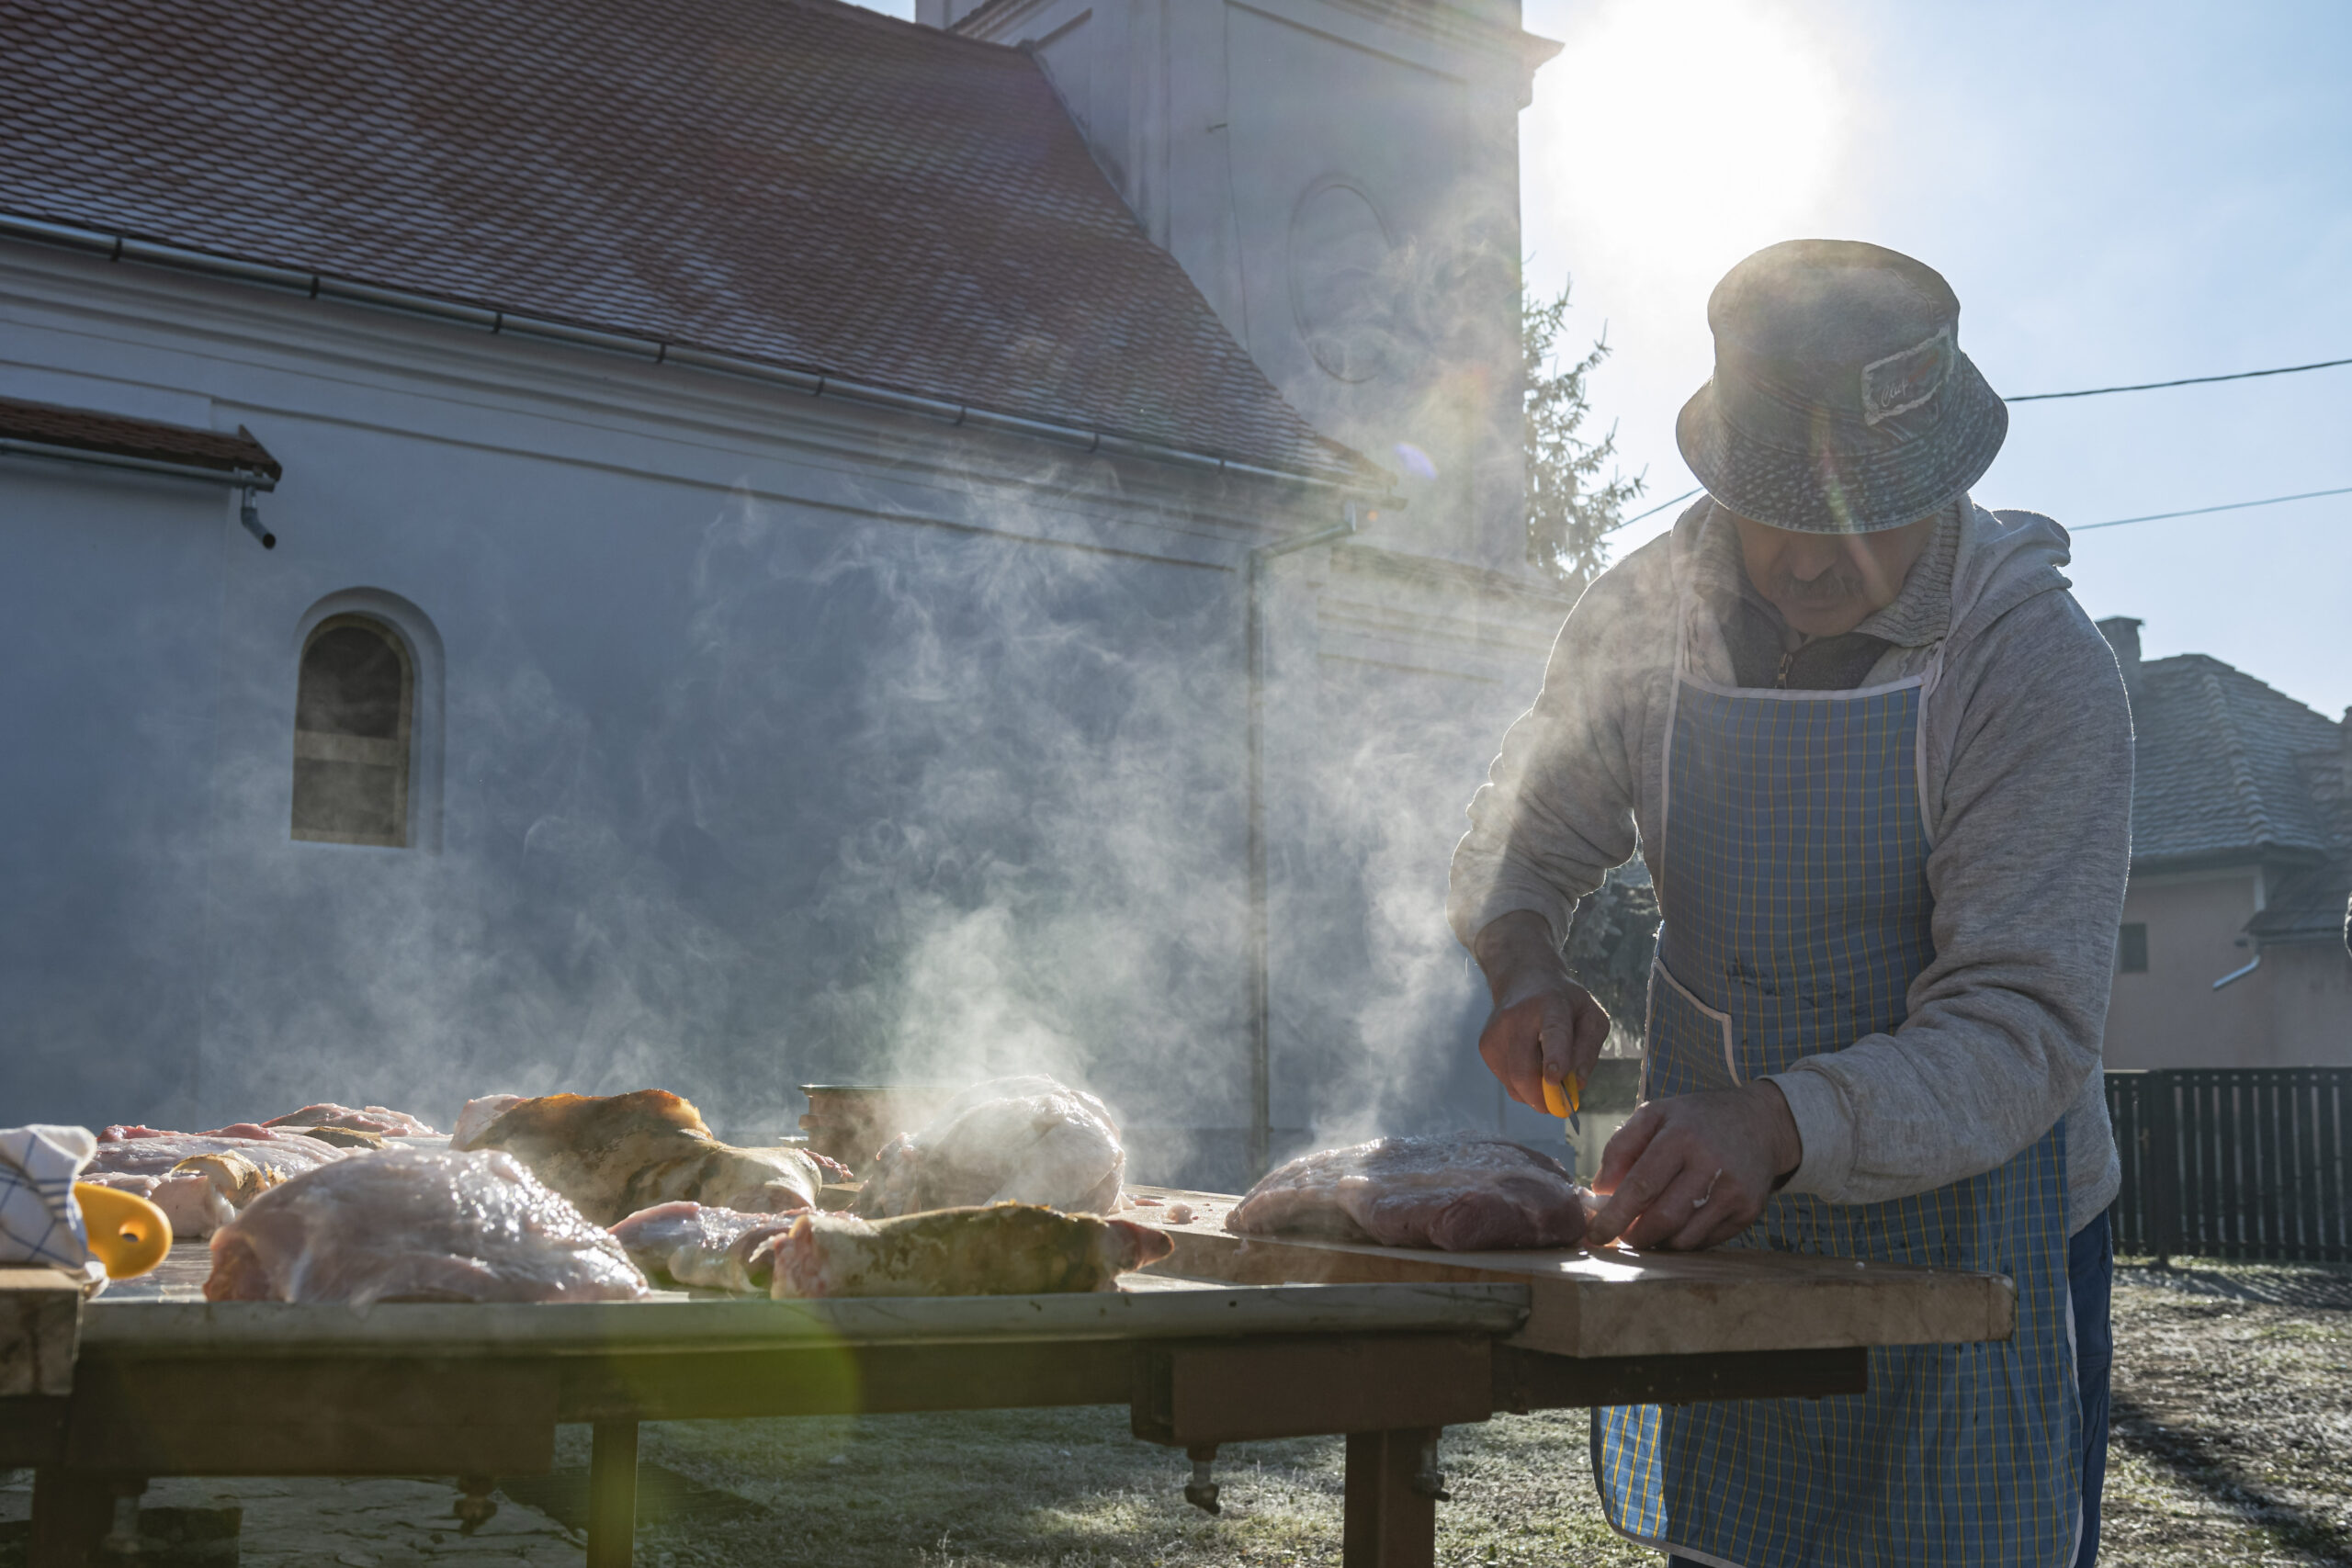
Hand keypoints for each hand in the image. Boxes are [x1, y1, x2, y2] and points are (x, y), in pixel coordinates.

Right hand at [1471, 911, 1610, 1111]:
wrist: (1524, 979)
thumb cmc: (1565, 1004)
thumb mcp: (1590, 1017)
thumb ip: (1588, 1050)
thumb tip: (1577, 1084)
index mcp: (1552, 1005)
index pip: (1553, 1033)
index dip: (1554, 1057)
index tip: (1555, 1079)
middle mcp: (1518, 1016)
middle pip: (1525, 1070)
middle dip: (1543, 1097)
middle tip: (1559, 1106)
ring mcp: (1497, 1031)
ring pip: (1515, 1082)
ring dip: (1535, 1092)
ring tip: (1546, 1070)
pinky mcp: (1485, 1045)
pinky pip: (1507, 1081)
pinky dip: (1522, 1084)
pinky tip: (1530, 1061)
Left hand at [1584, 1082, 1801, 1250]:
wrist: (1761, 1123)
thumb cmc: (1696, 1120)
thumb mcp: (1654, 1114)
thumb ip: (1620, 1147)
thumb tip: (1600, 1191)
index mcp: (1681, 1137)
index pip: (1641, 1186)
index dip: (1614, 1215)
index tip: (1594, 1234)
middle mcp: (1711, 1165)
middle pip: (1663, 1219)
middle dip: (1635, 1235)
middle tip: (1622, 1233)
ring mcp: (1733, 1192)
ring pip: (1684, 1239)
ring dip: (1658, 1241)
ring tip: (1650, 1225)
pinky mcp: (1748, 1212)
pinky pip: (1705, 1242)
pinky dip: (1683, 1239)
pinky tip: (1679, 1221)